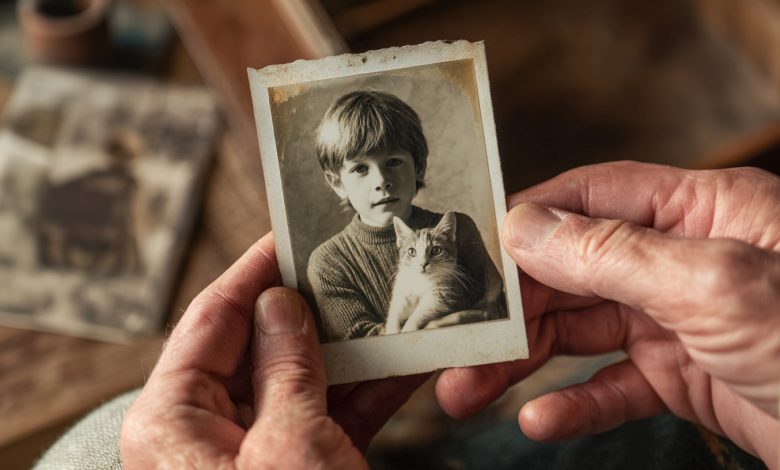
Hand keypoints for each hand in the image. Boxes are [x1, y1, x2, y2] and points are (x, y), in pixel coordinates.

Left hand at [121, 233, 426, 467]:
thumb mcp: (287, 445)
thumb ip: (285, 367)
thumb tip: (279, 304)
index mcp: (175, 419)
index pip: (213, 320)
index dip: (252, 272)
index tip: (288, 232)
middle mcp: (209, 431)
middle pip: (261, 345)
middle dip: (311, 307)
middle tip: (351, 262)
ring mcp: (260, 452)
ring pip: (304, 378)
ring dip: (349, 345)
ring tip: (387, 301)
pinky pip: (332, 415)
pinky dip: (368, 389)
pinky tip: (404, 358)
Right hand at [435, 162, 779, 464]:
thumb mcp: (718, 287)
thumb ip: (614, 254)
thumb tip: (526, 227)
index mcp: (703, 211)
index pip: (592, 198)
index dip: (527, 222)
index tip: (469, 254)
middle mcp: (687, 259)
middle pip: (574, 272)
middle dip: (512, 311)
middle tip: (457, 345)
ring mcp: (685, 321)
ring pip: (583, 332)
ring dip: (525, 364)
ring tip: (471, 392)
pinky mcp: (688, 377)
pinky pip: (615, 385)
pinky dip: (575, 403)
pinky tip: (540, 419)